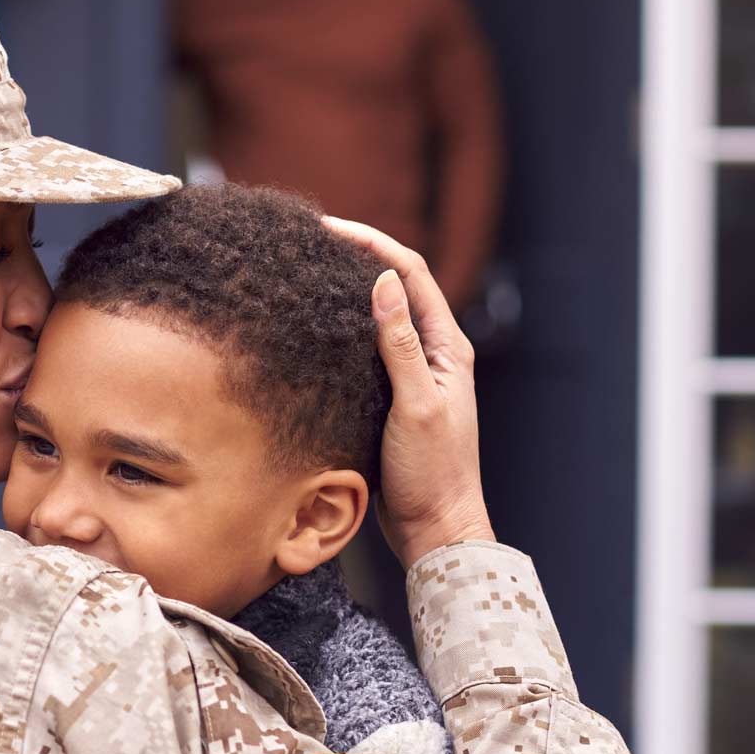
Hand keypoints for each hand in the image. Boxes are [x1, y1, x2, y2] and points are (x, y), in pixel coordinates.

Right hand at [325, 217, 494, 568]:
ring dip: (347, 291)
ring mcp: (413, 374)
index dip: (373, 244)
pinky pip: (367, 349)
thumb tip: (384, 282)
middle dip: (357, 257)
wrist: (435, 525)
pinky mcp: (393, 395)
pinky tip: (313, 328)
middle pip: (395, 286)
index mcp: (448, 347)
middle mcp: (433, 353)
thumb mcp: (416, 406)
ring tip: (306, 273)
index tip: (329, 228)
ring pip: (379, 316)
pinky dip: (342, 328)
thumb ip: (401, 346)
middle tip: (309, 241)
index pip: (411, 274)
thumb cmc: (432, 472)